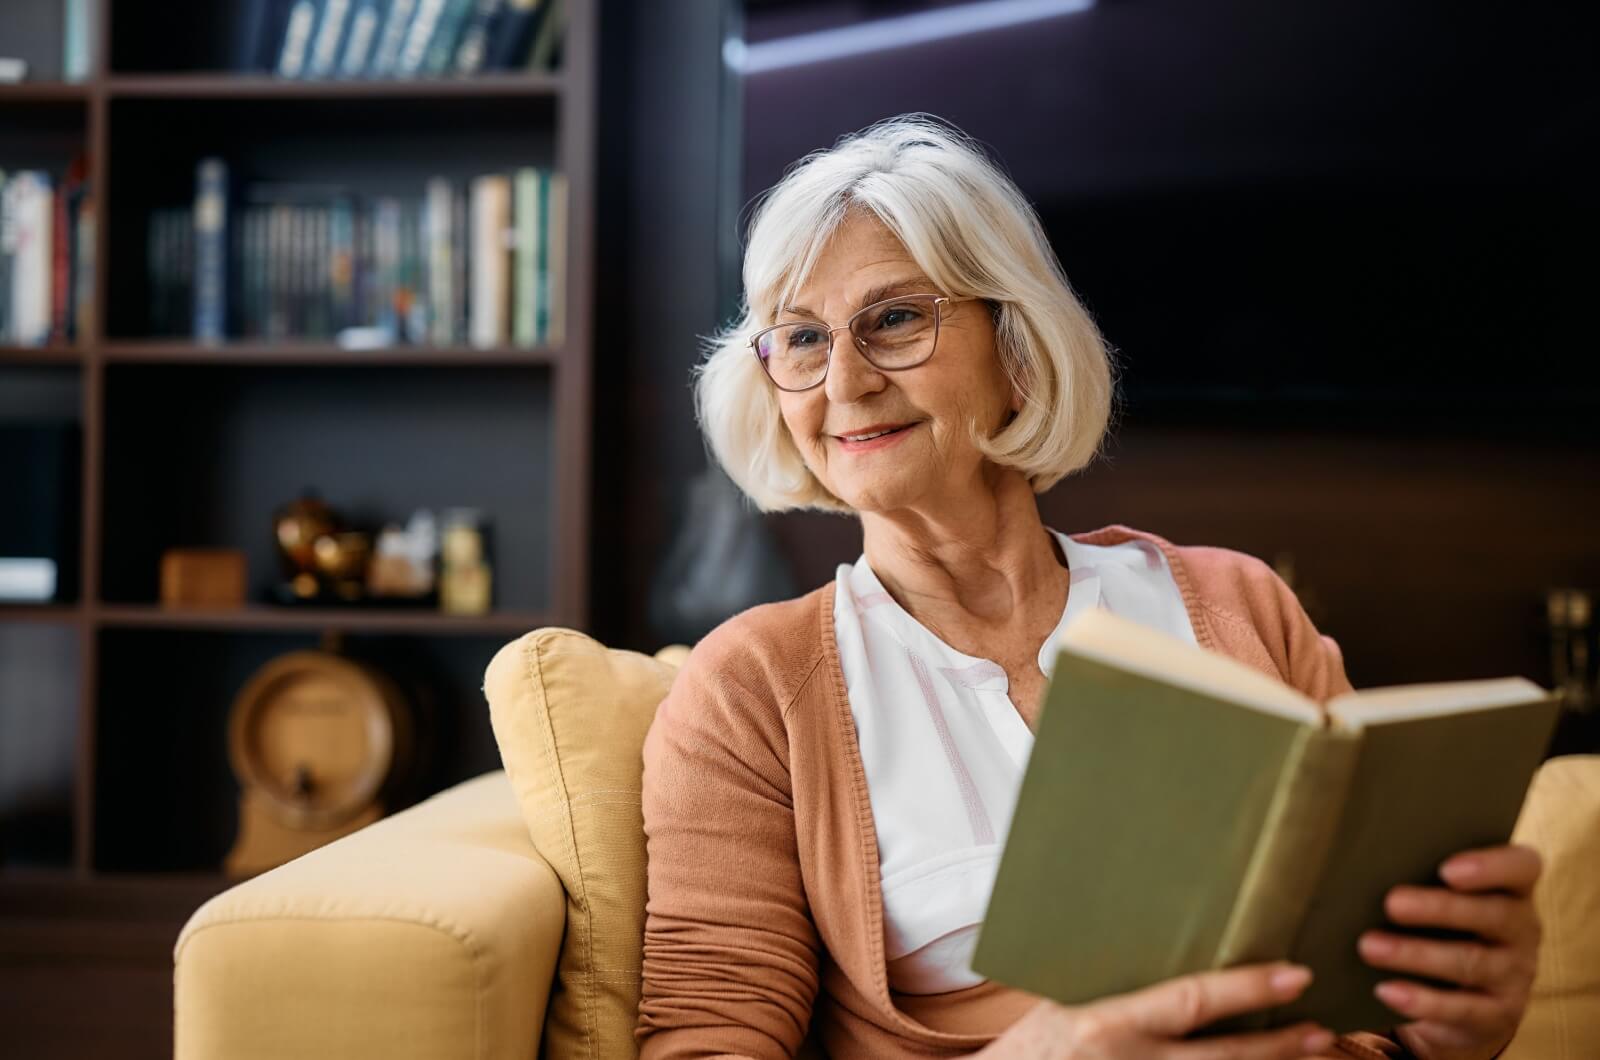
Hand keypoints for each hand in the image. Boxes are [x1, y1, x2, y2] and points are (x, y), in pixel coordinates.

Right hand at [977, 962, 1335, 1058]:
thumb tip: (1162, 944)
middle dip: (1278, 1045)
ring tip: (1314, 1055)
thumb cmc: (1027, 1048)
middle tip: (1323, 1027)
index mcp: (1107, 1023)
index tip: (1294, 976)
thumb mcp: (1061, 1003)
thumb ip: (1113, 987)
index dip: (1248, 989)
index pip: (1192, 1001)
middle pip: (1224, 1059)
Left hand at [1358, 844, 1541, 1059]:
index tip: (1447, 869)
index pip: (1522, 867)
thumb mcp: (1439, 895)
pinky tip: (1386, 990)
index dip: (1491, 866)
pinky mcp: (1499, 1014)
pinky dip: (1423, 1000)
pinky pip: (1463, 1009)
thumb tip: (1357, 860)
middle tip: (1392, 903)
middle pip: (1493, 914)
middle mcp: (1522, 929)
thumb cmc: (1443, 924)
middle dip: (1440, 908)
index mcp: (1512, 888)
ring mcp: (1514, 974)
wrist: (1465, 995)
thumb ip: (1419, 873)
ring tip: (1370, 947)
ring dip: (1417, 954)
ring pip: (1472, 963)